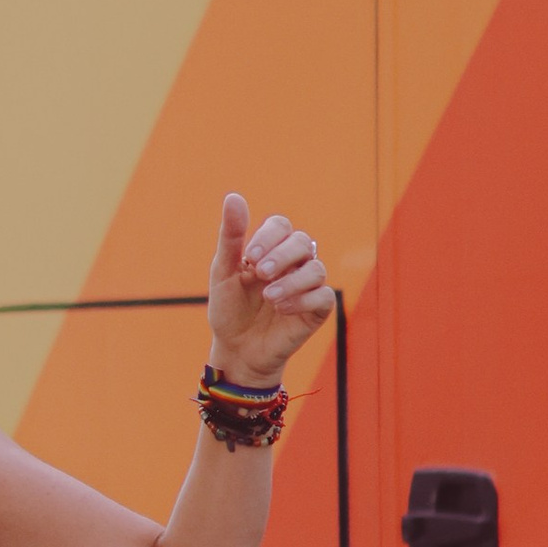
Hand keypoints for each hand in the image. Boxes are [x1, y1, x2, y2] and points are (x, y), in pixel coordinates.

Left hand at [205, 193, 336, 387]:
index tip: (249, 257)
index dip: (268, 237)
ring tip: (269, 298)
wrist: (236, 349)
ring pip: (316, 268)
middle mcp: (294, 263)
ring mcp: (307, 286)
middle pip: (302, 242)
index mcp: (271, 249)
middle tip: (260, 274)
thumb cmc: (230, 309)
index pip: (281, 226)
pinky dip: (303, 300)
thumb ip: (231, 237)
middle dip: (282, 255)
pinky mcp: (317, 310)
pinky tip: (282, 310)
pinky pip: (324, 296)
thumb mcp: (223, 272)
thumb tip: (234, 197)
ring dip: (291, 281)